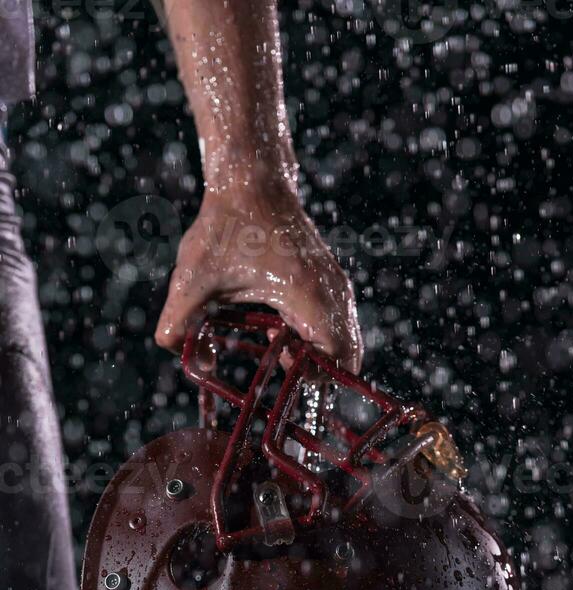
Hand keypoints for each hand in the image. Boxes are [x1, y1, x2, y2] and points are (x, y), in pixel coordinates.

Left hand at [154, 180, 362, 373]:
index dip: (313, 379)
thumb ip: (178, 326)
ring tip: (277, 349)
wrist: (251, 181)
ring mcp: (336, 286)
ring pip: (345, 342)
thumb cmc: (224, 226)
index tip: (280, 375)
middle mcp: (332, 291)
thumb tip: (194, 366)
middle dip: (317, 374)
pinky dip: (317, 340)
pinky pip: (338, 326)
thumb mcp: (191, 279)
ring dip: (316, 357)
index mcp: (305, 293)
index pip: (337, 358)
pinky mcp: (332, 282)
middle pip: (348, 357)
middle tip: (279, 369)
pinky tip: (280, 332)